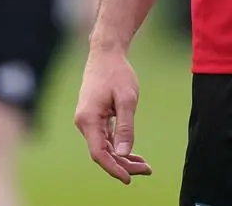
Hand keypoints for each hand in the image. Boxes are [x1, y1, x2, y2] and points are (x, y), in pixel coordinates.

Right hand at [74, 48, 153, 184]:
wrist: (106, 53)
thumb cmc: (117, 73)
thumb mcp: (127, 99)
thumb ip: (125, 127)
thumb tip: (124, 153)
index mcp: (88, 120)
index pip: (99, 153)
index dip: (114, 168)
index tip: (130, 178)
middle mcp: (84, 123)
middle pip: (102, 153)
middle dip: (123, 164)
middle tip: (147, 170)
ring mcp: (88, 120)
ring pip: (104, 146)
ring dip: (122, 157)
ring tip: (144, 165)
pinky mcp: (94, 117)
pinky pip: (105, 138)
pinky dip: (118, 146)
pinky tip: (132, 153)